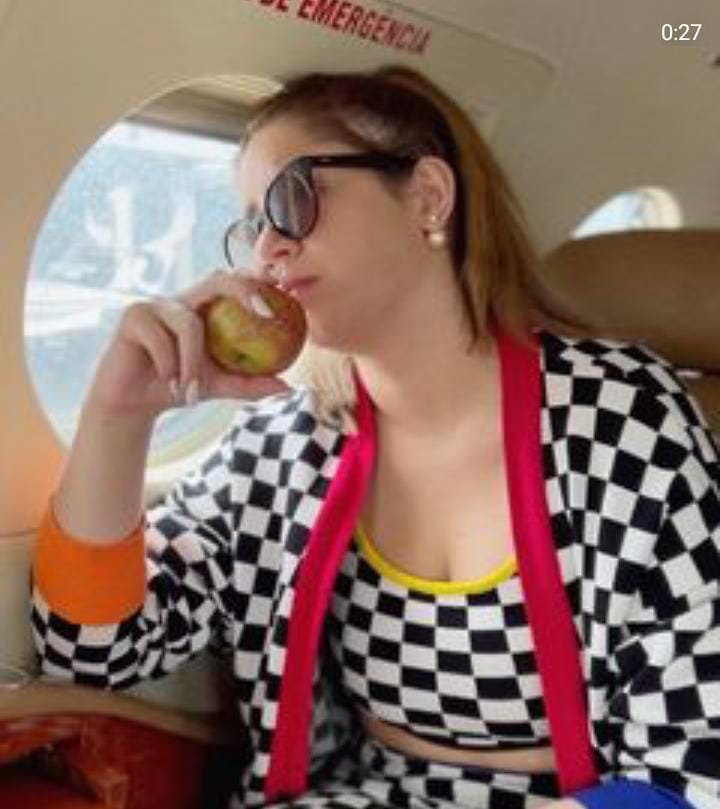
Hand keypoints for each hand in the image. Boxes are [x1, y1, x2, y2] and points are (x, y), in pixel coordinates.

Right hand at [87, 270, 290, 417]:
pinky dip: (171, 365)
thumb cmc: (178, 387)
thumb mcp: (218, 386)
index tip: (282, 288)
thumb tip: (288, 387)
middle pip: (217, 278)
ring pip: (190, 324)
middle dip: (244, 290)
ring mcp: (156, 304)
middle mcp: (183, 300)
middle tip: (266, 314)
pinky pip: (162, 338)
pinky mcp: (133, 316)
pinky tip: (168, 384)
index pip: (233, 283)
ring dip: (194, 362)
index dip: (257, 281)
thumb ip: (250, 384)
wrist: (134, 404)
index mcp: (204, 309)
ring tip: (191, 391)